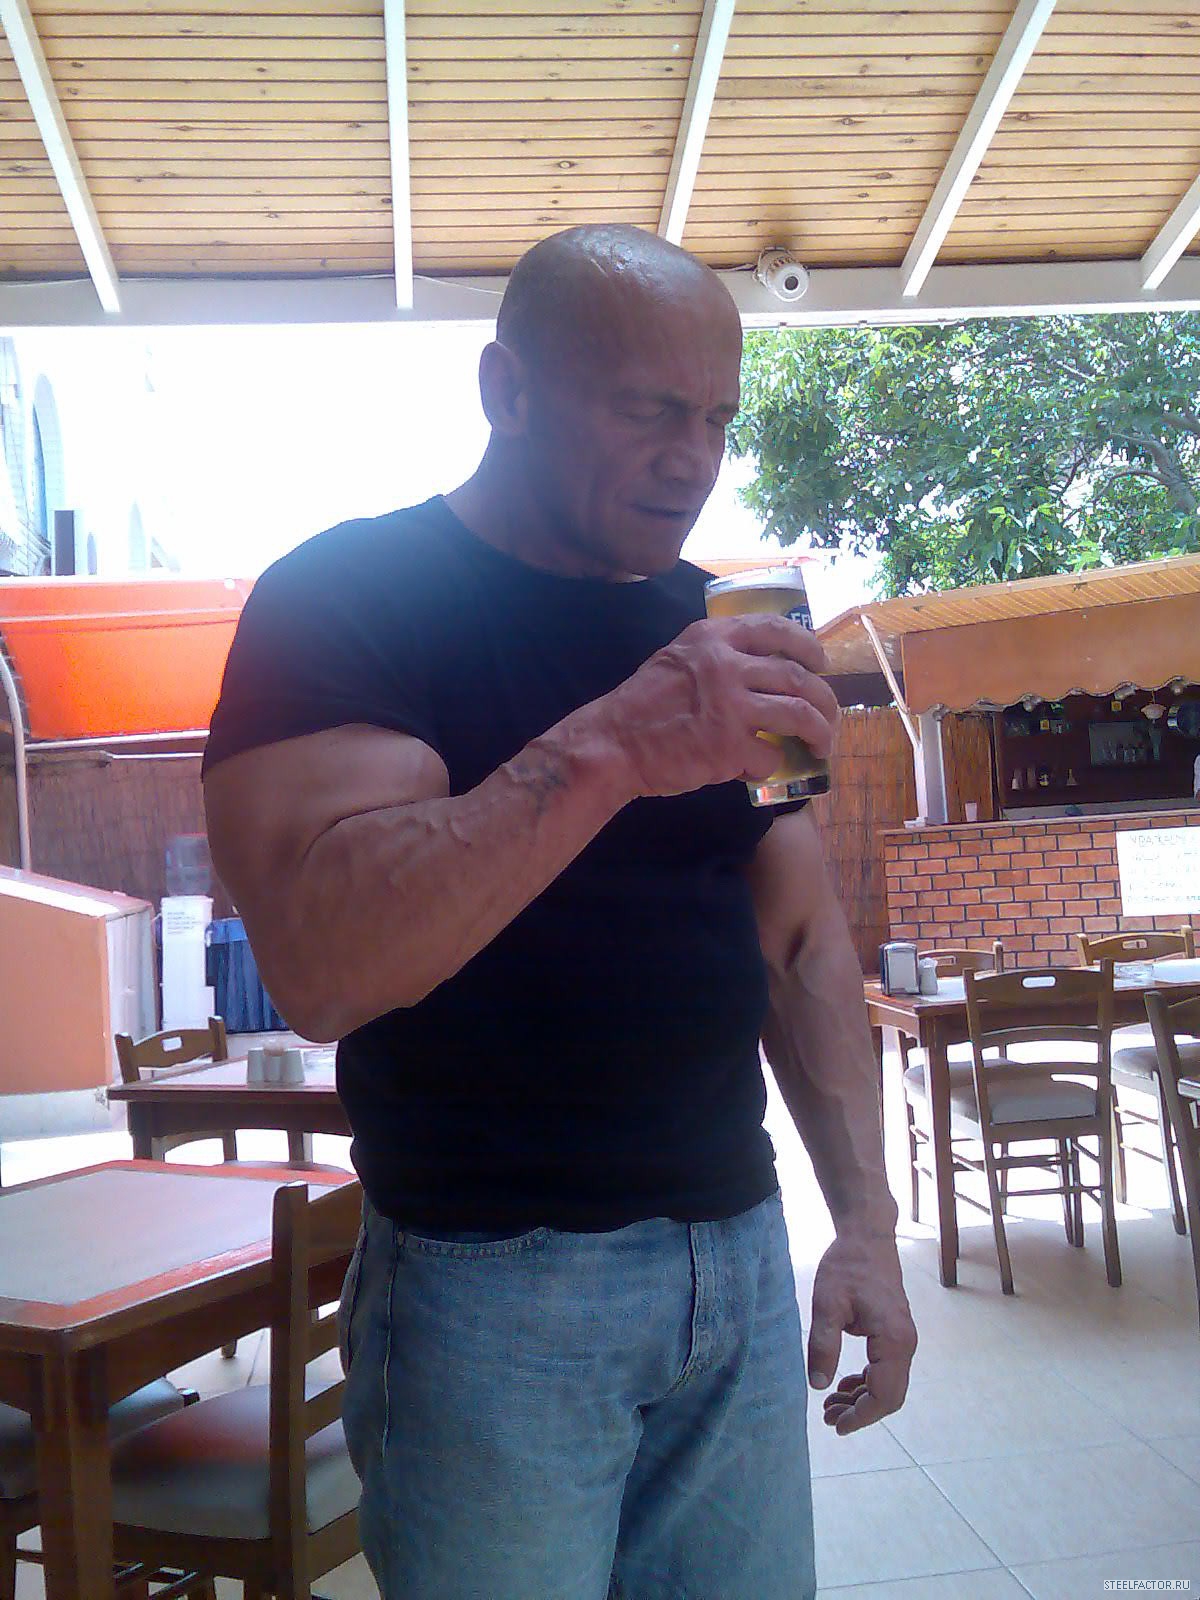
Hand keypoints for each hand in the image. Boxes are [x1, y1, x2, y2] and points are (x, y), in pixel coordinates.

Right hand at [595, 614, 839, 798]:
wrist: (612, 744)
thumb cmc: (641, 706)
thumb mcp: (676, 660)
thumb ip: (715, 658)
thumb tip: (761, 673)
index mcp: (712, 638)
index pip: (775, 629)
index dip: (806, 644)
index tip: (820, 661)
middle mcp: (726, 665)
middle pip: (797, 676)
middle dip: (825, 698)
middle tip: (830, 714)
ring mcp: (730, 706)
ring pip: (799, 714)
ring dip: (819, 732)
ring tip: (822, 745)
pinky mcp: (729, 746)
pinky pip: (769, 755)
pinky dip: (769, 765)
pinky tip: (758, 768)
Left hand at [807, 1229, 916, 1434]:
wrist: (866, 1237)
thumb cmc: (847, 1266)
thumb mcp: (827, 1304)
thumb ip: (823, 1345)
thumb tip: (818, 1385)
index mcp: (894, 1341)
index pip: (884, 1395)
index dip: (862, 1416)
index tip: (836, 1426)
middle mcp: (905, 1344)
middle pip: (890, 1395)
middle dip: (860, 1411)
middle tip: (828, 1418)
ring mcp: (902, 1339)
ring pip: (887, 1384)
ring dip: (861, 1399)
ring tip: (830, 1406)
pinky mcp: (894, 1332)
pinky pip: (885, 1369)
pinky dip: (866, 1382)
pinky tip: (843, 1384)